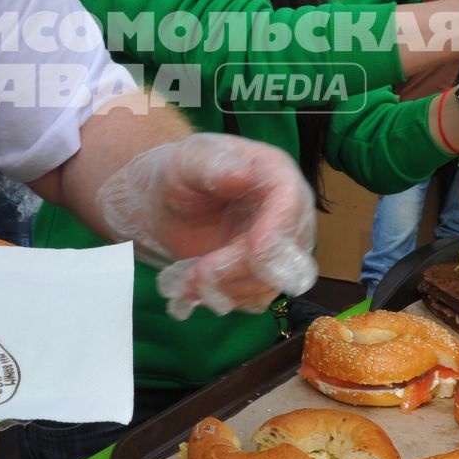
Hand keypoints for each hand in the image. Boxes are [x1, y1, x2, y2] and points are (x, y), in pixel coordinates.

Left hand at [96, 134, 317, 320]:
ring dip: (228, 288)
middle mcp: (286, 214)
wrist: (167, 201)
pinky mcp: (260, 275)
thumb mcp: (190, 160)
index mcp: (276, 176)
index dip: (277, 231)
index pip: (291, 204)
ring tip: (188, 281)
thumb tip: (243, 175)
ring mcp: (276, 248)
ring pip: (270, 283)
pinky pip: (255, 298)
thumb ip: (214, 165)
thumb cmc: (181, 172)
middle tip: (198, 273)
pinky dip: (224, 298)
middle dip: (241, 268)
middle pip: (286, 253)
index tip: (253, 252)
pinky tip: (194, 288)